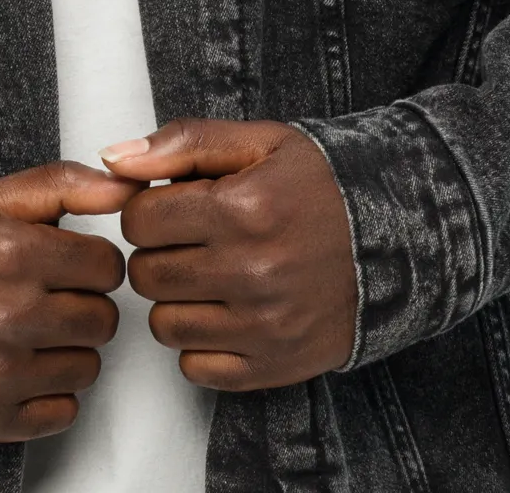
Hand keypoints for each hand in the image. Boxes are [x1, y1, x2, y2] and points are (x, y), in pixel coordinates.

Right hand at [0, 160, 142, 443]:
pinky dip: (49, 393)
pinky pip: (63, 412)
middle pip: (102, 319)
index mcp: (12, 251)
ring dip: (68, 349)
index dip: (92, 262)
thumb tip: (129, 185)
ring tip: (29, 330)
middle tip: (47, 297)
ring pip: (88, 367)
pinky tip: (19, 366)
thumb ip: (67, 183)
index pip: (107, 265)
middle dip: (82, 304)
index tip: (68, 263)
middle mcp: (6, 314)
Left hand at [100, 119, 356, 390]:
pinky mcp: (274, 364)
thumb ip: (183, 143)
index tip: (173, 206)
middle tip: (190, 239)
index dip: (148, 208)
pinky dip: (200, 342)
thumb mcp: (258, 142)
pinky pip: (195, 367)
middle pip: (146, 274)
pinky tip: (225, 310)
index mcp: (242, 208)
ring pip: (163, 324)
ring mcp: (263, 325)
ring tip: (208, 274)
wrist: (396, 238)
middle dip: (158, 252)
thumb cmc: (319, 184)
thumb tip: (113, 158)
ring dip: (175, 298)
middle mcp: (251, 271)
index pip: (139, 219)